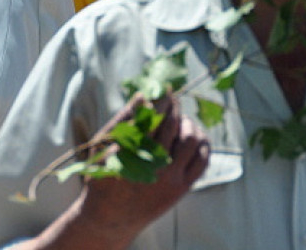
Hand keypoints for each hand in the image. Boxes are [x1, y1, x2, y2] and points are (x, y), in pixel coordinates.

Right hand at [29, 92, 209, 249]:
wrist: (110, 217)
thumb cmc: (103, 176)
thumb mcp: (103, 146)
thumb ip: (123, 120)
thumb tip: (142, 95)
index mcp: (133, 149)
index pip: (154, 115)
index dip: (162, 99)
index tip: (165, 88)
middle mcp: (154, 163)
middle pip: (173, 124)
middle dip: (174, 107)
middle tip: (173, 98)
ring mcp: (170, 176)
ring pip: (191, 140)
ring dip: (189, 123)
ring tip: (183, 119)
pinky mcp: (181, 188)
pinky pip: (202, 161)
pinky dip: (202, 144)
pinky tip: (195, 137)